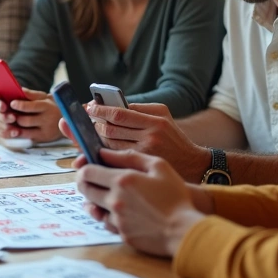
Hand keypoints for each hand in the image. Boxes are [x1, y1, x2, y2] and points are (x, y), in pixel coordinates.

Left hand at [0, 89, 61, 143]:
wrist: (68, 120)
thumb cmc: (52, 106)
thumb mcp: (46, 97)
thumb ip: (32, 94)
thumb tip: (17, 89)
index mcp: (47, 107)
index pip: (33, 106)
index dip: (21, 105)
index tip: (11, 103)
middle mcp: (47, 120)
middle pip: (26, 120)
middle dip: (13, 118)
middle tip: (5, 114)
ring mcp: (45, 132)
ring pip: (24, 131)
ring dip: (13, 127)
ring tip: (5, 122)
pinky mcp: (42, 139)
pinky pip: (26, 138)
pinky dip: (17, 134)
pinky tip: (11, 129)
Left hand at [74, 148, 206, 256]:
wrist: (184, 229)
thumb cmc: (175, 195)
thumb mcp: (158, 166)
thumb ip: (130, 156)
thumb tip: (105, 152)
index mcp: (122, 180)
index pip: (87, 171)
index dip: (84, 167)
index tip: (89, 166)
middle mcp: (114, 200)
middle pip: (85, 189)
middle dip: (85, 183)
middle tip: (94, 180)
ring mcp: (117, 219)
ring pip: (93, 208)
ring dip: (96, 200)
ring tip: (107, 196)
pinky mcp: (122, 234)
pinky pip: (107, 223)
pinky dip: (109, 216)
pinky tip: (121, 212)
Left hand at [88, 102, 209, 181]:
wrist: (194, 166)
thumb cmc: (174, 139)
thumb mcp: (163, 118)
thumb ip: (139, 110)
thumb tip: (108, 108)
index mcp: (156, 120)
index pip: (119, 113)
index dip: (99, 110)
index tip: (88, 108)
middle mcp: (151, 136)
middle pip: (110, 130)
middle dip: (93, 126)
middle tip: (84, 122)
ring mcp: (145, 154)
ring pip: (109, 146)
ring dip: (94, 140)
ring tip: (89, 136)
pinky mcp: (141, 169)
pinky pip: (114, 160)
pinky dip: (102, 155)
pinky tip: (96, 153)